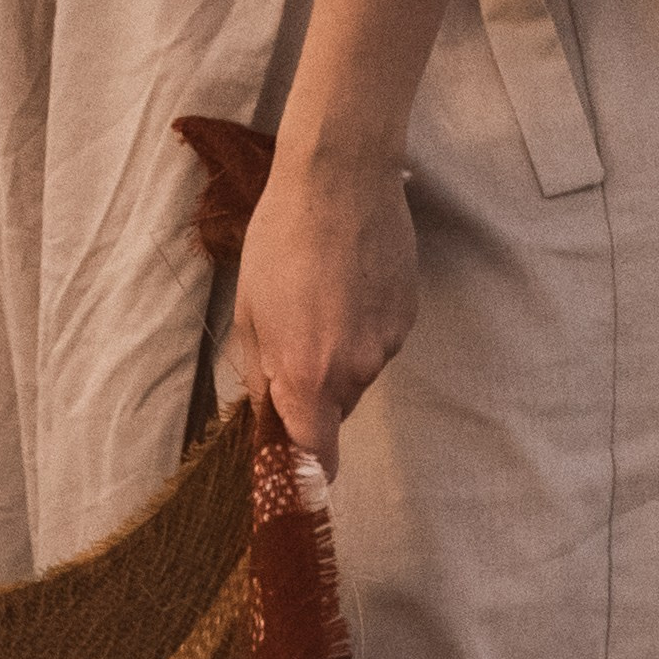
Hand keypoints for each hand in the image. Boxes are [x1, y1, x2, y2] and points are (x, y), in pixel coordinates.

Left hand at [230, 144, 417, 477]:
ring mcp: (388, 342)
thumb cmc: (281, 240)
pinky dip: (364, 326)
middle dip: (313, 393)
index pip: (317, 456)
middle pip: (335, 410)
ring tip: (323, 297)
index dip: (308, 476)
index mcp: (308, 376)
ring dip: (339, 353)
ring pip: (358, 373)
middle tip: (293, 341)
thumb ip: (260, 377)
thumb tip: (268, 417)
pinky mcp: (408, 315)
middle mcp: (355, 369)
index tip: (300, 482)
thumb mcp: (249, 314)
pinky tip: (350, 283)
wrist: (340, 175)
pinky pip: (381, 340)